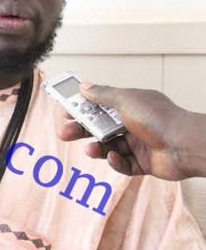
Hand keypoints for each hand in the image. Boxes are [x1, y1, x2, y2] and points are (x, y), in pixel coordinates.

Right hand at [57, 83, 199, 180]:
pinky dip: (115, 162)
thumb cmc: (160, 119)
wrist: (184, 145)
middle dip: (82, 130)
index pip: (100, 104)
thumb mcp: (125, 100)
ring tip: (91, 149)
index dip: (82, 107)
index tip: (66, 110)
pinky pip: (122, 164)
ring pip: (109, 146)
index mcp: (129, 105)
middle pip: (100, 127)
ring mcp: (138, 143)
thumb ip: (102, 94)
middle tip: (65, 132)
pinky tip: (114, 157)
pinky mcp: (143, 163)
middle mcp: (133, 123)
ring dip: (97, 148)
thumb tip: (84, 85)